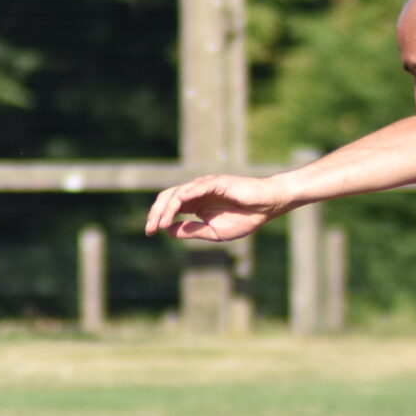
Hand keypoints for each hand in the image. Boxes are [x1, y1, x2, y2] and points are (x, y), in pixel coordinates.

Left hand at [146, 173, 288, 241]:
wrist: (266, 207)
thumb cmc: (244, 218)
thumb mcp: (213, 232)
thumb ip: (192, 231)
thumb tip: (168, 231)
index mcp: (194, 204)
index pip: (169, 207)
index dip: (157, 218)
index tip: (150, 233)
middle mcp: (195, 193)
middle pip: (167, 197)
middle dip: (156, 213)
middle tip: (150, 229)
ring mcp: (205, 186)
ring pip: (178, 193)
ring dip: (168, 209)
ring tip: (162, 223)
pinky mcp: (216, 182)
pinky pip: (196, 187)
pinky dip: (185, 195)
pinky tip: (177, 206)